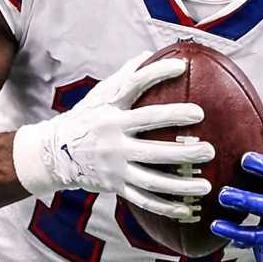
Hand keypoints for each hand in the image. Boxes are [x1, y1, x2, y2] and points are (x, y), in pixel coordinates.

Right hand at [13, 50, 214, 218]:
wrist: (53, 153)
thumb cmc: (87, 118)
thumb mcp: (99, 96)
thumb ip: (125, 77)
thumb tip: (149, 53)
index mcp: (110, 113)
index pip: (134, 89)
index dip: (156, 75)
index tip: (182, 67)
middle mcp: (112, 141)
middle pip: (151, 147)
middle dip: (181, 149)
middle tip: (209, 148)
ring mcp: (114, 166)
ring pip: (151, 179)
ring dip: (180, 184)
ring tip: (207, 182)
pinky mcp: (116, 185)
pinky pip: (143, 199)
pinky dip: (165, 206)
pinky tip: (187, 208)